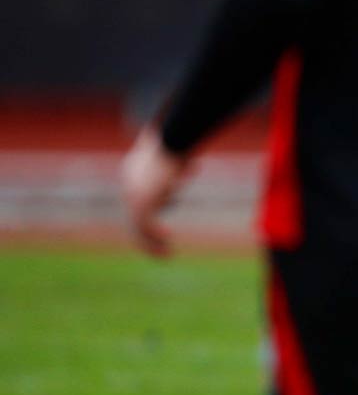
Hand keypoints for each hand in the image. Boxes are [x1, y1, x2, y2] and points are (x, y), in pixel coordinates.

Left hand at [120, 126, 191, 256]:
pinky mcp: (142, 200)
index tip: (165, 233)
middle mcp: (128, 186)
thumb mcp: (177, 152)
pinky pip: (147, 224)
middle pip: (135, 218)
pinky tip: (169, 238)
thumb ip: (178, 162)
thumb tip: (190, 163)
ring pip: (139, 226)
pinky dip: (156, 235)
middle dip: (147, 237)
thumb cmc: (177, 141)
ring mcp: (133, 194)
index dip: (151, 220)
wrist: (170, 140)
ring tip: (166, 254)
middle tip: (162, 248)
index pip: (139, 203)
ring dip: (151, 243)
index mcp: (132, 173)